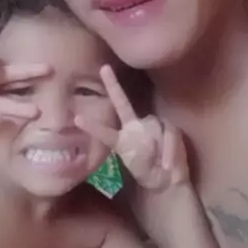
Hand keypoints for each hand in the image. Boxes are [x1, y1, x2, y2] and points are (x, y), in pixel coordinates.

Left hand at [75, 65, 188, 189]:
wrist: (168, 179)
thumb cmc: (149, 172)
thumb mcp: (140, 167)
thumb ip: (143, 150)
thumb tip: (153, 139)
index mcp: (123, 138)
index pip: (106, 131)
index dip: (93, 126)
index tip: (77, 119)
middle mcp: (135, 126)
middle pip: (122, 102)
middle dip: (113, 84)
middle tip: (103, 68)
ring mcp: (151, 126)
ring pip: (153, 125)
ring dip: (159, 147)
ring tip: (161, 164)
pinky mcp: (169, 128)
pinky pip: (169, 132)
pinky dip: (169, 149)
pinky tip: (168, 164)